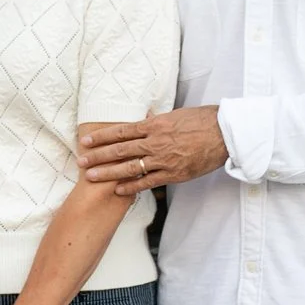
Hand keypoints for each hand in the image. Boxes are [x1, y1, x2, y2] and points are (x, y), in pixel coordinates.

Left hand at [77, 109, 227, 197]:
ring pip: (130, 167)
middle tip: (80, 160)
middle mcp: (156, 142)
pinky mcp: (173, 174)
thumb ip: (156, 121)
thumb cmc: (202, 121)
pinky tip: (117, 189)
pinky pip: (148, 182)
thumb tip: (143, 119)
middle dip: (98, 156)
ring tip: (91, 176)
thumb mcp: (176, 115)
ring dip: (108, 172)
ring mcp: (164, 159)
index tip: (86, 140)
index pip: (122, 131)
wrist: (224, 134)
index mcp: (155, 125)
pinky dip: (132, 186)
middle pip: (120, 150)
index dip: (102, 136)